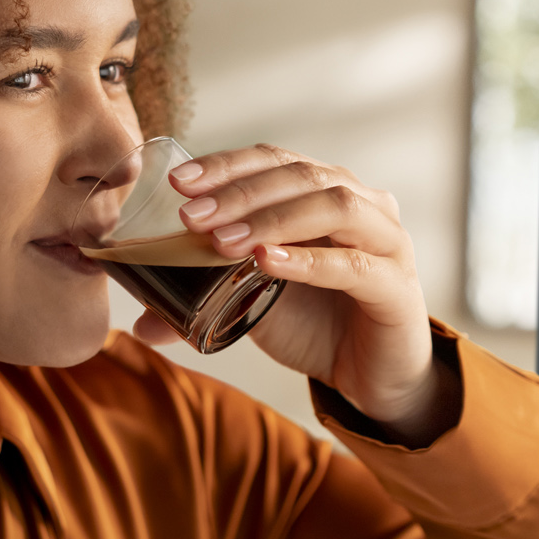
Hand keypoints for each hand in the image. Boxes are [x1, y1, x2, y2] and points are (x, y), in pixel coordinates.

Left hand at [131, 144, 454, 444]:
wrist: (373, 378)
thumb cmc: (316, 324)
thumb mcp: (253, 304)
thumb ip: (204, 300)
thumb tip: (140, 321)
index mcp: (324, 192)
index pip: (273, 160)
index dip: (226, 166)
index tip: (179, 184)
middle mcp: (362, 204)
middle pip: (299, 176)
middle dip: (239, 193)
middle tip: (189, 216)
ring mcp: (386, 241)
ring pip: (331, 207)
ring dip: (270, 219)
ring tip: (221, 240)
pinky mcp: (397, 288)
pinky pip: (353, 266)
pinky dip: (307, 261)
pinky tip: (268, 263)